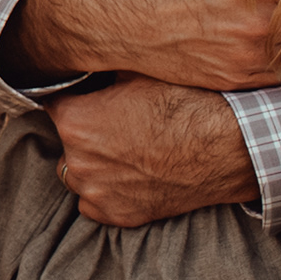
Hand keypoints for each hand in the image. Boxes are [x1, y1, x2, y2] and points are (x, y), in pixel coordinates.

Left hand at [48, 77, 256, 229]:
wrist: (227, 146)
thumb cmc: (186, 105)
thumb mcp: (138, 73)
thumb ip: (102, 75)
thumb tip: (89, 64)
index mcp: (74, 120)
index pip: (53, 105)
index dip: (73, 99)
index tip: (87, 98)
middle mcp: (77, 159)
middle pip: (66, 142)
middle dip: (83, 133)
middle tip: (116, 125)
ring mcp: (96, 192)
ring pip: (78, 174)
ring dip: (93, 164)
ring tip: (127, 151)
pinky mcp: (117, 215)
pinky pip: (95, 203)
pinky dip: (107, 192)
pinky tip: (133, 176)